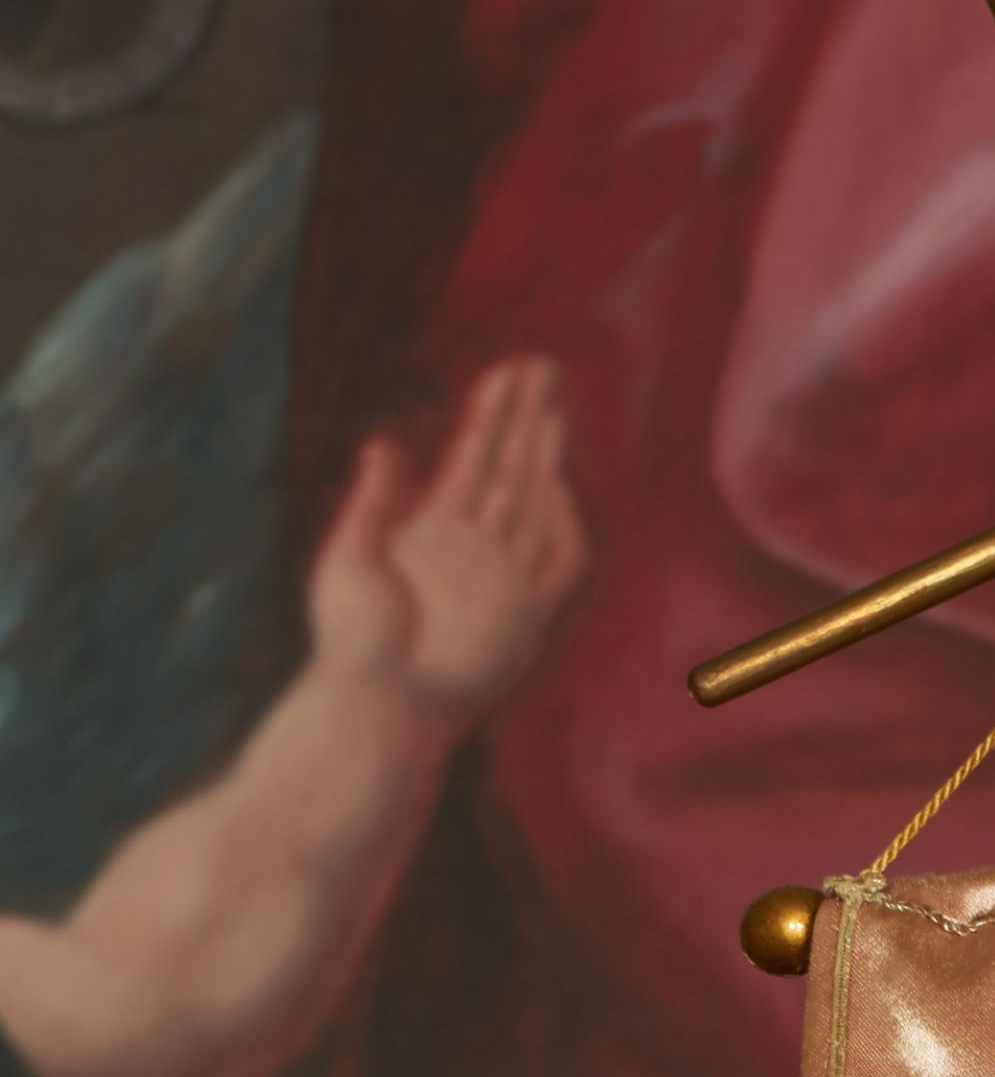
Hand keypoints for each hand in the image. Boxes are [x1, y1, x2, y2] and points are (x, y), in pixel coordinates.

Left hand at [306, 357, 589, 726]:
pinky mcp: (526, 620)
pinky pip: (561, 564)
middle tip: (544, 367)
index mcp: (433, 531)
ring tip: (556, 409)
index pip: (473, 459)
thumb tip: (383, 441)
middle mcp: (475, 550)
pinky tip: (555, 484)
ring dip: (547, 458)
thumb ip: (373, 501)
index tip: (508, 373)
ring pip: (537, 505)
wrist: (378, 709)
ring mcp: (504, 583)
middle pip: (512, 470)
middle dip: (528, 420)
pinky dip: (564, 526)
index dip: (492, 414)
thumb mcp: (349, 557)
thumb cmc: (352, 644)